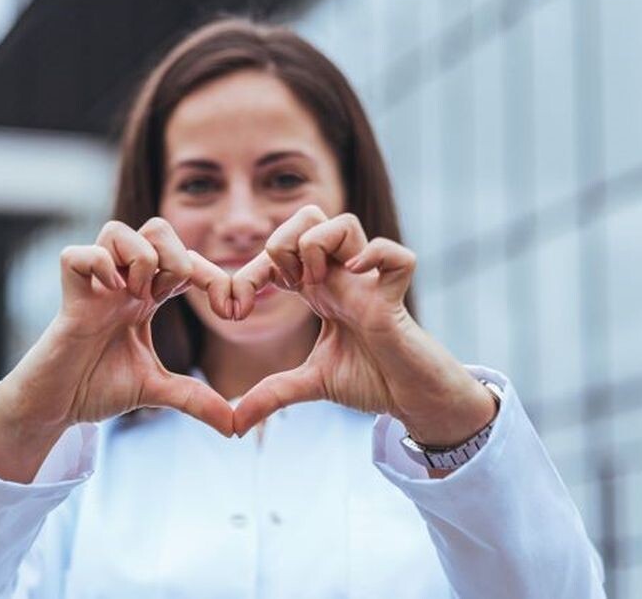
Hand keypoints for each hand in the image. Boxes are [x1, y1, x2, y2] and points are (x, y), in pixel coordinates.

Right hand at [0, 217, 235, 481]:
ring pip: (118, 230)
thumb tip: (236, 427)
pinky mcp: (69, 298)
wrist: (56, 406)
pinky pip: (77, 254)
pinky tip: (111, 294)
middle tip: (172, 297)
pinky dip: (98, 266)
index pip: (188, 261)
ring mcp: (95, 286)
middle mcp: (123, 282)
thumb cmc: (96, 388)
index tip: (234, 313)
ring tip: (137, 294)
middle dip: (178, 256)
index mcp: (147, 297)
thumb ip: (195, 399)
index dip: (217, 277)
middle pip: (157, 228)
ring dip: (140, 258)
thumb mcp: (157, 391)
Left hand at [230, 206, 495, 443]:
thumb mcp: (311, 384)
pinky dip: (376, 256)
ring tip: (315, 285)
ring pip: (345, 222)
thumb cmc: (371, 380)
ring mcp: (368, 284)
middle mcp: (340, 278)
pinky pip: (397, 256)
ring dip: (318, 246)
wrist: (412, 399)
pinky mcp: (395, 299)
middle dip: (282, 241)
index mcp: (318, 290)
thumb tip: (234, 424)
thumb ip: (272, 395)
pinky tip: (356, 277)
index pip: (275, 255)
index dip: (244, 273)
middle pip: (308, 217)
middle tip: (281, 285)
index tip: (230, 309)